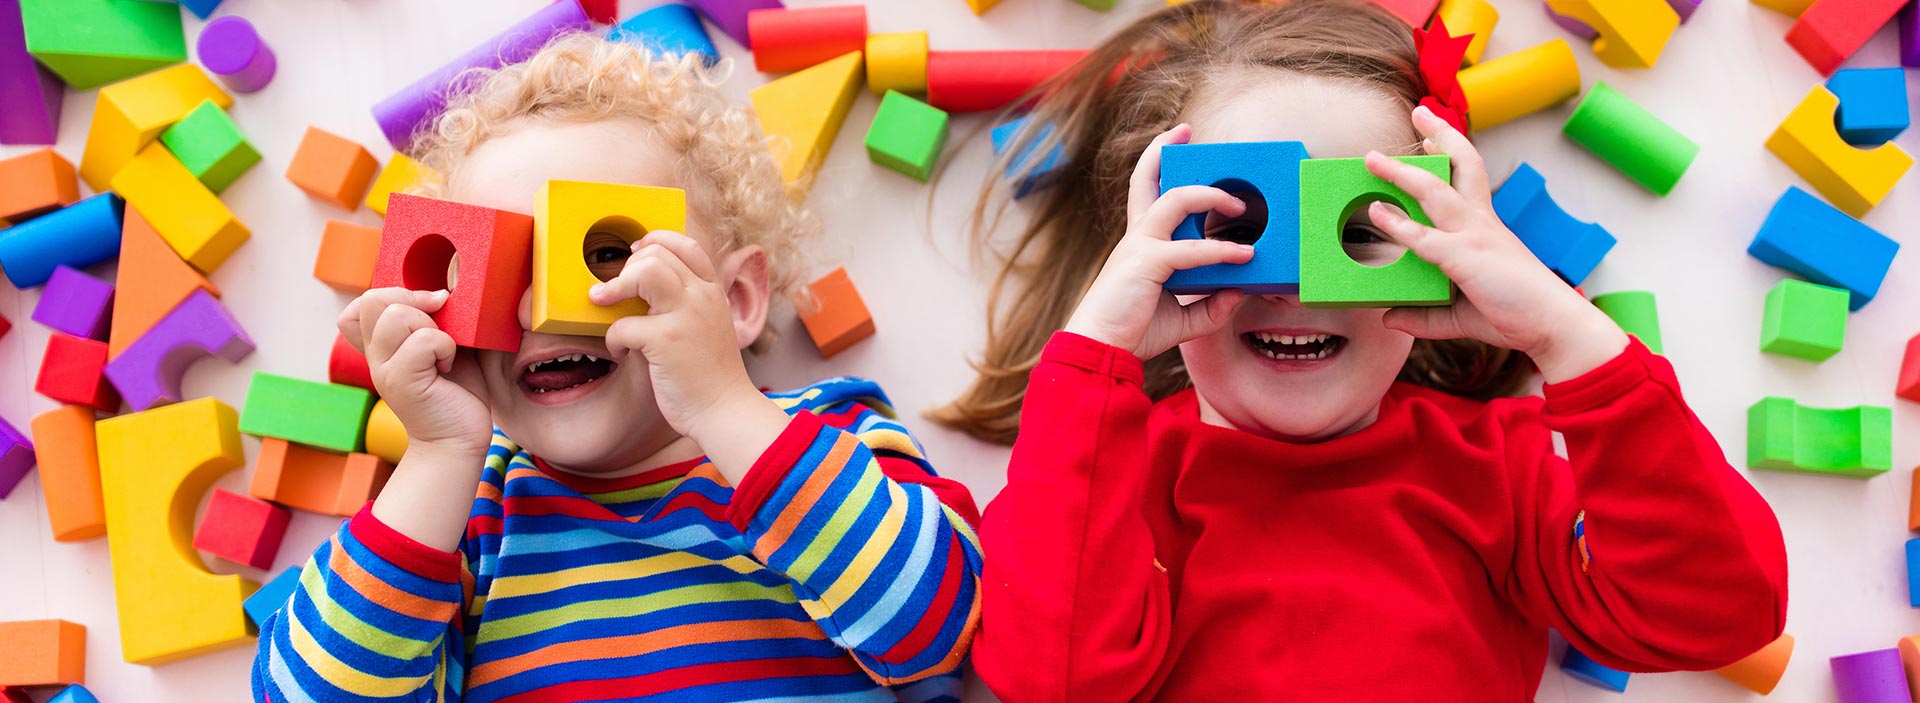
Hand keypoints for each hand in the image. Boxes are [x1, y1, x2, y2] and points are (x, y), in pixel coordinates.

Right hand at [337, 288, 492, 454]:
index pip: (362, 303)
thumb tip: (443, 289)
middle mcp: (376, 355)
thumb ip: (436, 320)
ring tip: (444, 354)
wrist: (459, 439)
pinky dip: (446, 348)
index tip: (430, 309)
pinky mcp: (401, 382)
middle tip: (441, 328)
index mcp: (382, 345)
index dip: (395, 294)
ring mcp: (384, 369)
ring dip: (433, 328)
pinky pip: (424, 340)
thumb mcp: (445, 346)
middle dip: (414, 302)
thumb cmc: (457, 393)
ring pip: (397, 316)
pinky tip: (448, 368)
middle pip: (374, 299)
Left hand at [588, 231, 768, 441]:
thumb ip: (686, 304)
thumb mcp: (708, 327)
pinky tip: (622, 353)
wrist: (725, 410)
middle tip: (614, 291)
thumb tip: (644, 288)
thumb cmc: (710, 375)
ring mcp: (685, 315)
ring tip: (603, 302)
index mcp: (712, 292)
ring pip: (644, 271)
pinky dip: (613, 339)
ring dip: (615, 286)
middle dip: (627, 268)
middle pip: (657, 254)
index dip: (655, 241)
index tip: (634, 254)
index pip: (686, 245)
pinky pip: (623, 324)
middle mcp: (701, 297)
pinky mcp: (666, 340)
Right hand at [1063, 123, 1255, 360]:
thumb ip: (1211, 305)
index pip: (1147, 193)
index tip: (1177, 141)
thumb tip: (1240, 291)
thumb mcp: (1183, 318)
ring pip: (1176, 200)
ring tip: (1240, 205)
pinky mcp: (1147, 263)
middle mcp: (1138, 236)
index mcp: (1141, 244)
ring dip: (1211, 195)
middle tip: (1188, 131)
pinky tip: (1243, 256)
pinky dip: (1219, 250)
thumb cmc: (1133, 332)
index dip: (1157, 163)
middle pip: (1146, 178)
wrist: (1100, 351)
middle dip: (1165, 148)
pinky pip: (1190, 250)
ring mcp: (1140, 245)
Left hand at [1362, 105, 1628, 382]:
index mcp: (1486, 227)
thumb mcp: (1460, 316)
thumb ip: (1424, 317)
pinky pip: (1425, 237)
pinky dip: (1399, 224)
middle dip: (1440, 134)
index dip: (1452, 151)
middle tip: (1418, 111)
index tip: (1433, 135)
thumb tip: (1389, 318)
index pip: (1469, 177)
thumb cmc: (1515, 315)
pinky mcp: (1466, 257)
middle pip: (1462, 165)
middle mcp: (1482, 222)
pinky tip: (1376, 212)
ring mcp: (1474, 236)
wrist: (1554, 325)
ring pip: (1434, 192)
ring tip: (1372, 158)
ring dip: (1401, 172)